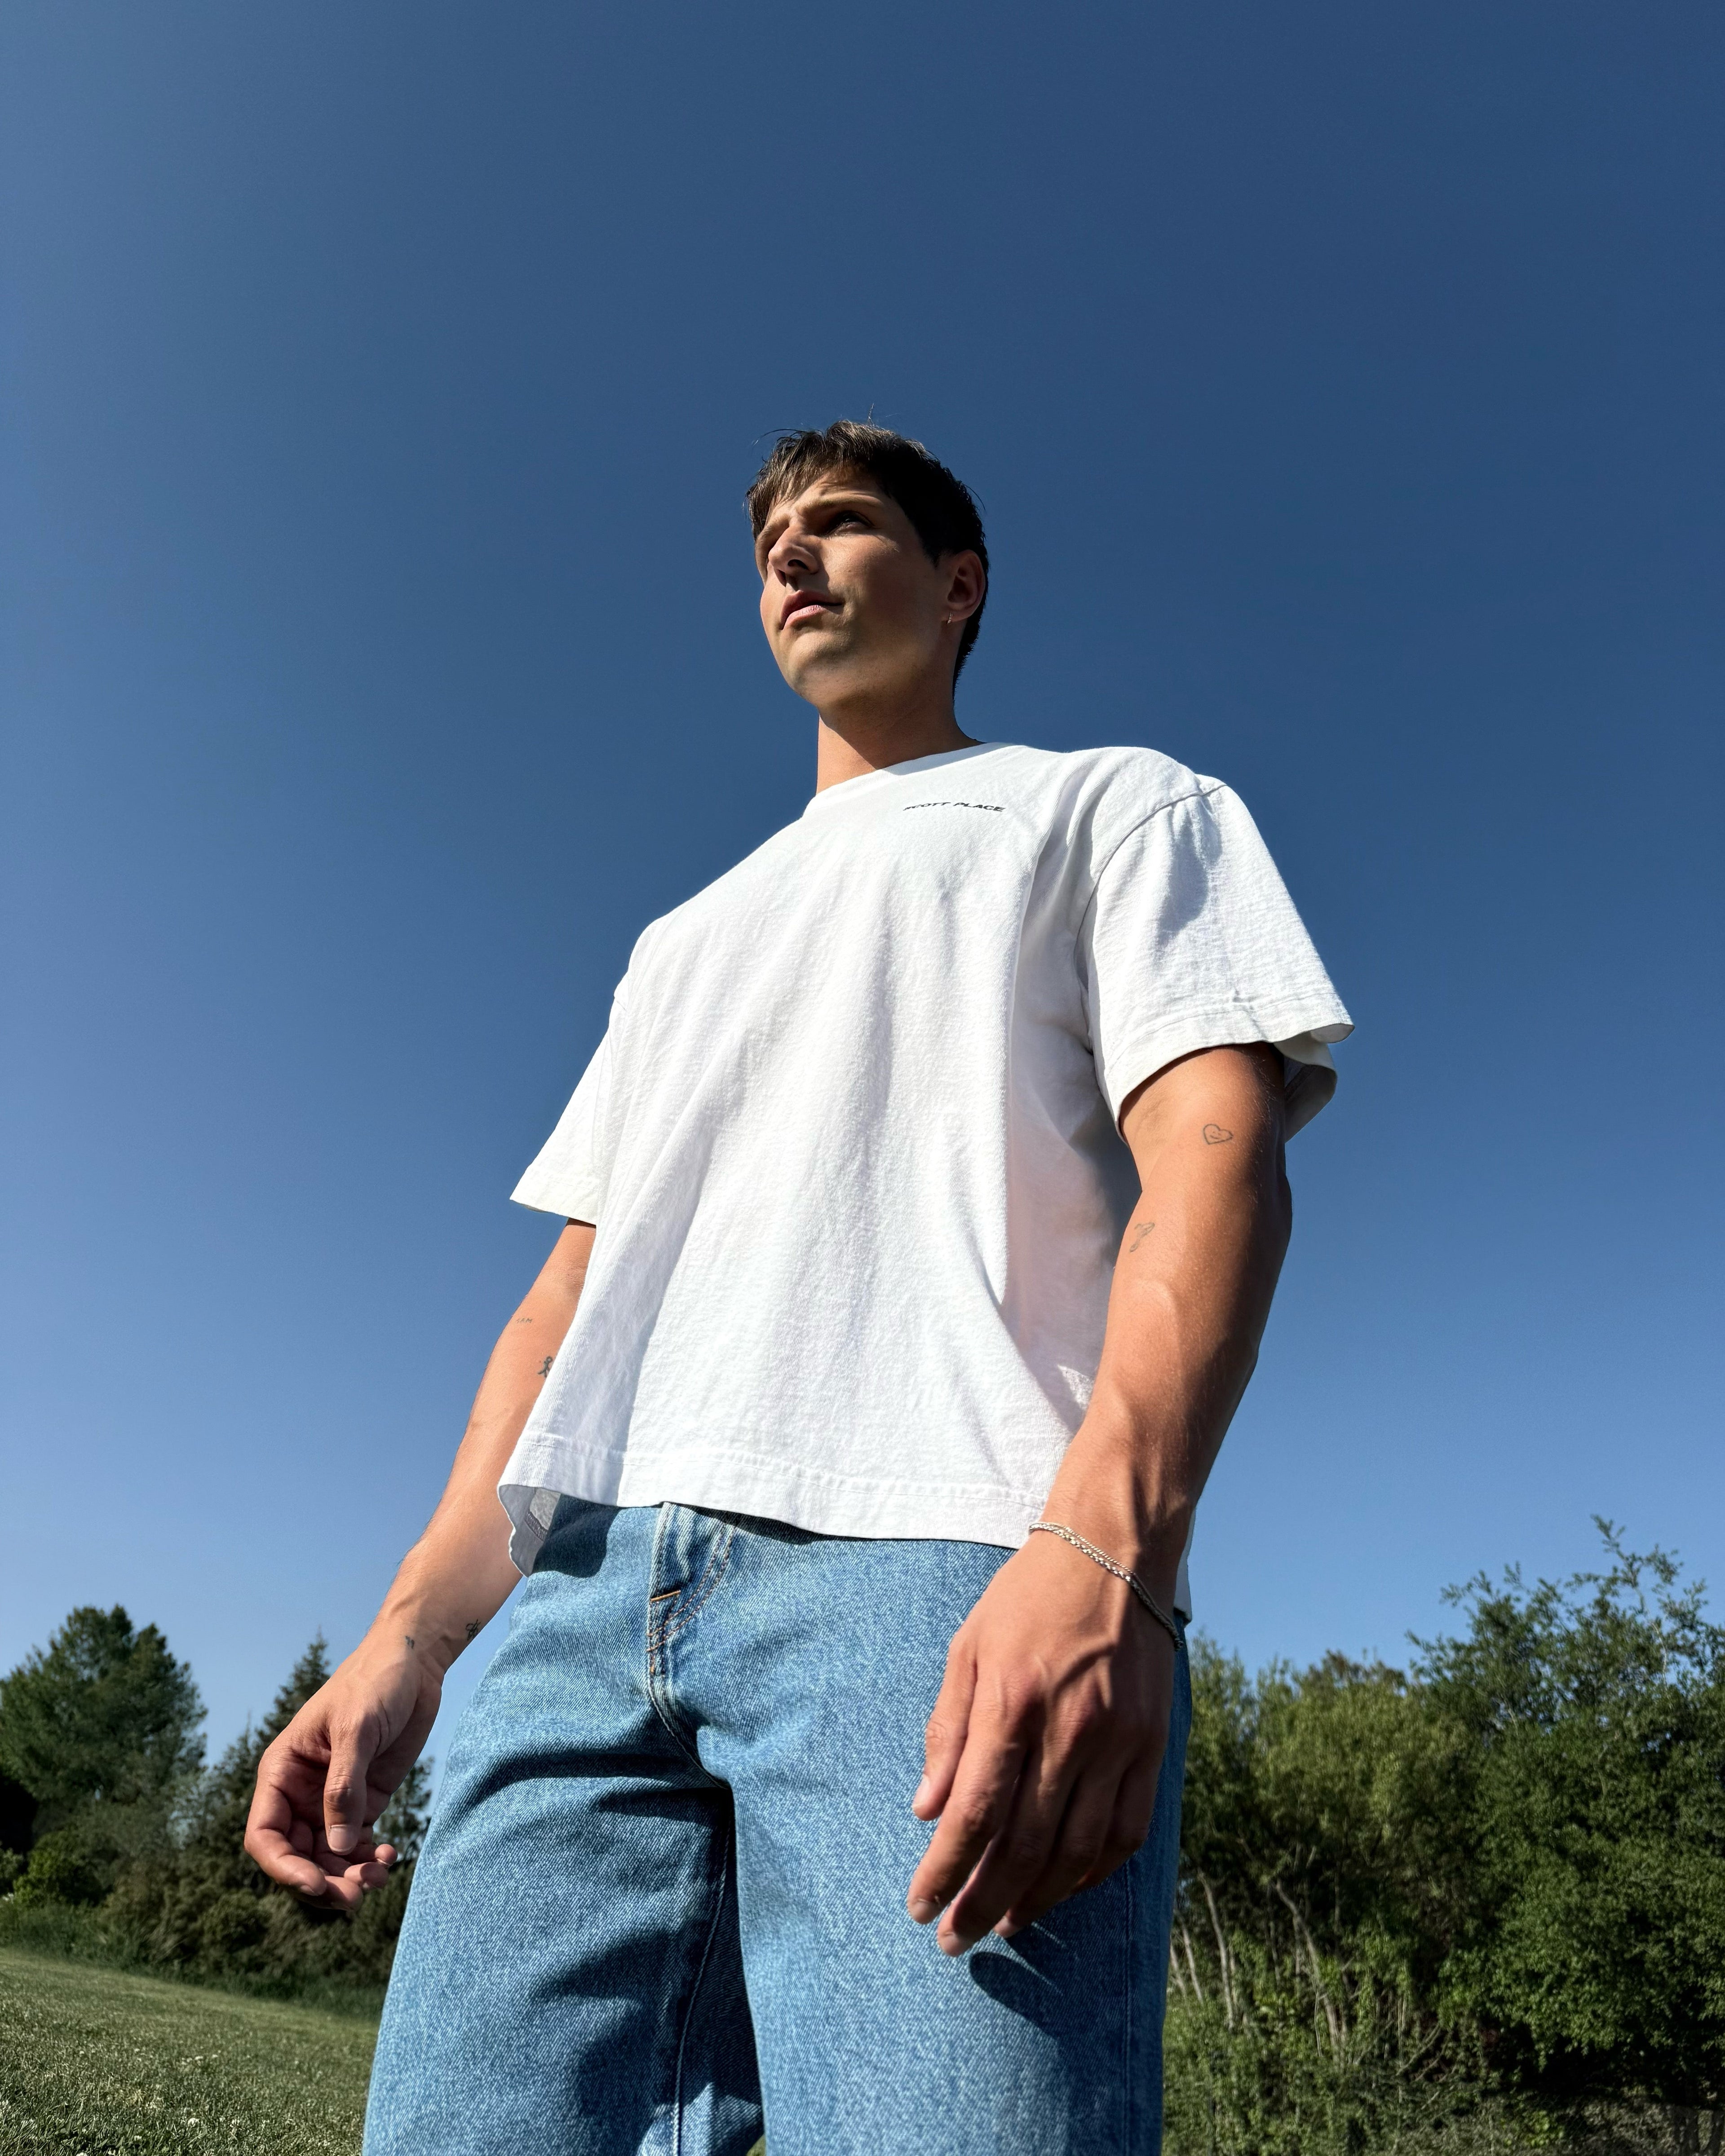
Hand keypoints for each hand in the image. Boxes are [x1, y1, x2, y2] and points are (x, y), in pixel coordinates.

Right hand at [244, 1636, 441, 1907]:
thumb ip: (344, 1787)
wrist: (414, 1663)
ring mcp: (332, 1801)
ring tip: (379, 1878)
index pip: (266, 1836)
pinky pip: (357, 1846)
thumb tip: (338, 1849)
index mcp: (282, 1773)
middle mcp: (301, 1794)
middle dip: (322, 1883)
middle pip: (297, 1858)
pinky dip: (369, 1860)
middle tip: (356, 1897)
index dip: (284, 1869)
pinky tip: (390, 1856)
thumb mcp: (356, 1729)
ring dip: (348, 1878)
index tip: (317, 1885)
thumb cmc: (375, 1683)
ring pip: (328, 1859)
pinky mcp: (365, 1802)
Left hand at [906, 1532, 1175, 1953]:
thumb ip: (948, 1730)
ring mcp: (1119, 1741)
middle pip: (1023, 1844)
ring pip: (1077, 1850)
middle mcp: (1070, 1728)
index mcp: (1013, 1700)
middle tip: (955, 1938)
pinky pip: (1127, 1831)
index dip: (945, 1870)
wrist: (1113, 1553)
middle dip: (983, 1901)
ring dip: (1037, 1898)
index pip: (974, 1812)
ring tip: (1004, 1922)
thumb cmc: (1028, 1598)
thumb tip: (928, 1811)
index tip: (921, 1906)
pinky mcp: (1153, 1745)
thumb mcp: (967, 1648)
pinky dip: (1093, 1871)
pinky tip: (1064, 1887)